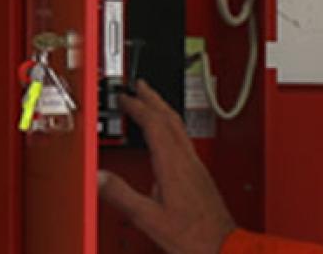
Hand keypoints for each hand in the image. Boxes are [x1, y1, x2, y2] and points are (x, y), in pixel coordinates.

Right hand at [98, 80, 235, 253]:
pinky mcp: (200, 174)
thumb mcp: (148, 218)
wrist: (222, 244)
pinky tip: (164, 136)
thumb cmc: (192, 235)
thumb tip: (100, 177)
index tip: (125, 97)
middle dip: (154, 99)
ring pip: (179, 127)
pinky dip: (170, 128)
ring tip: (150, 103)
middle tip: (140, 86)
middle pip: (170, 118)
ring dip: (163, 111)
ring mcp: (196, 165)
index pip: (155, 124)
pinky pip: (183, 140)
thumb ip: (122, 196)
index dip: (139, 107)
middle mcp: (188, 160)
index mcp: (174, 165)